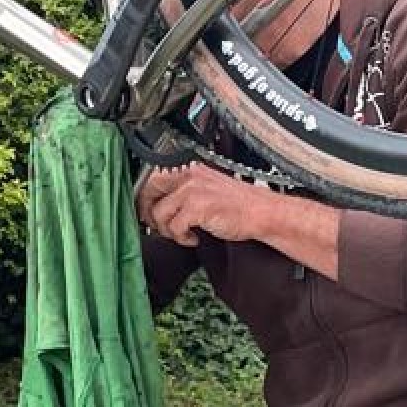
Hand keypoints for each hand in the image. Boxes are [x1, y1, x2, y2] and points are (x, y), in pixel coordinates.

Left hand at [136, 161, 268, 246]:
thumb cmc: (238, 203)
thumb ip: (183, 190)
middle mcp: (189, 175)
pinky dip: (181, 238)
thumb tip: (156, 202)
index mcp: (190, 168)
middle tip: (157, 225)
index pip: (152, 176)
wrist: (261, 212)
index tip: (146, 211)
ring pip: (159, 212)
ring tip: (181, 234)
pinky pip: (174, 227)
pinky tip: (192, 238)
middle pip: (149, 189)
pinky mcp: (198, 207)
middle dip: (148, 212)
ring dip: (167, 229)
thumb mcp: (206, 187)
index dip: (145, 197)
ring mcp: (193, 190)